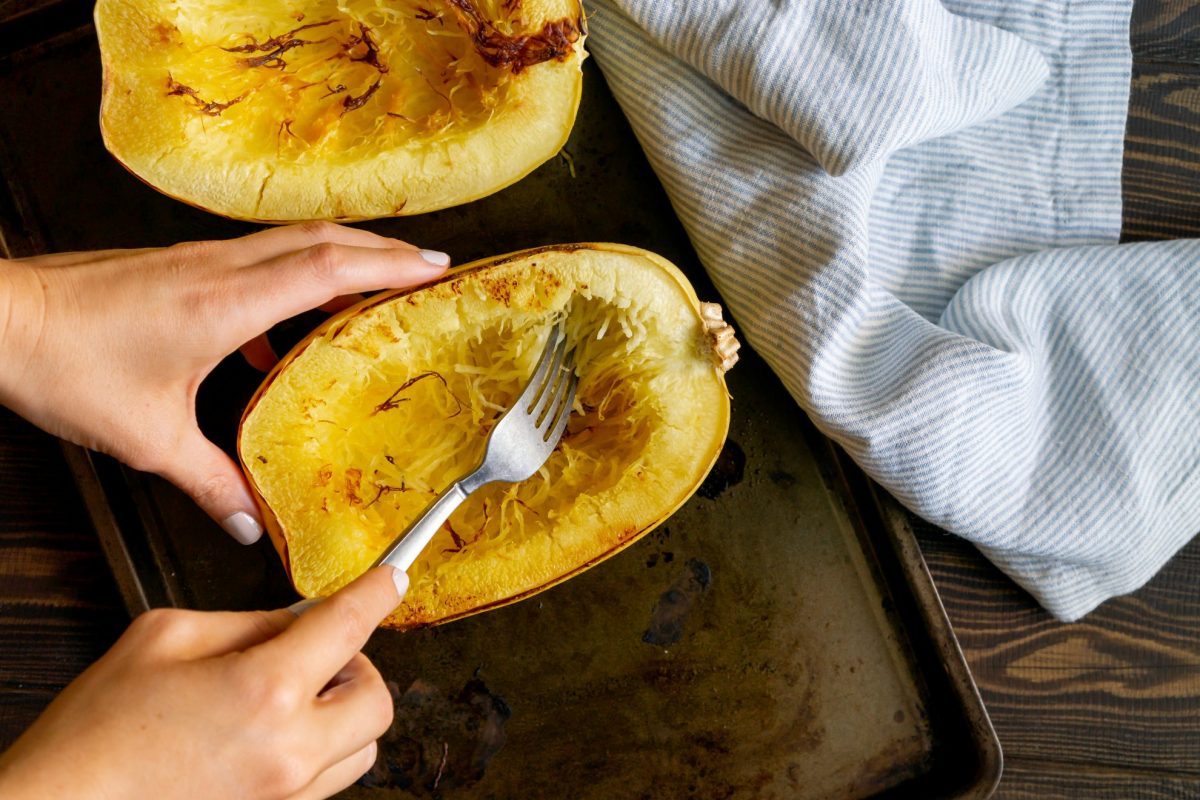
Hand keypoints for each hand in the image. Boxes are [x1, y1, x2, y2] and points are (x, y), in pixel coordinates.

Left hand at [0, 223, 448, 542]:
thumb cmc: (64, 364)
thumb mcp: (145, 437)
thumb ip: (209, 482)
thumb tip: (250, 522)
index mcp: (224, 303)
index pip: (327, 269)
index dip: (388, 265)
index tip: (435, 266)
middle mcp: (219, 270)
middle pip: (322, 240)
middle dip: (384, 248)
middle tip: (431, 262)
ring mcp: (198, 260)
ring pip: (290, 242)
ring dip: (343, 253)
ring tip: (378, 279)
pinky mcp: (178, 265)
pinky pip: (256, 261)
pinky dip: (290, 279)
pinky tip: (279, 332)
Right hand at [0, 566, 407, 799]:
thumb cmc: (95, 730)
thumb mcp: (164, 638)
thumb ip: (244, 623)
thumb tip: (293, 622)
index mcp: (265, 691)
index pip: (350, 627)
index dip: (377, 593)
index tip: (391, 580)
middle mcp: (290, 752)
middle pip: (378, 700)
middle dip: (356, 667)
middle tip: (314, 654)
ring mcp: (286, 798)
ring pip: (361, 749)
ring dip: (340, 714)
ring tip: (285, 700)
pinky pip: (325, 783)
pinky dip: (316, 752)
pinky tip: (267, 738)